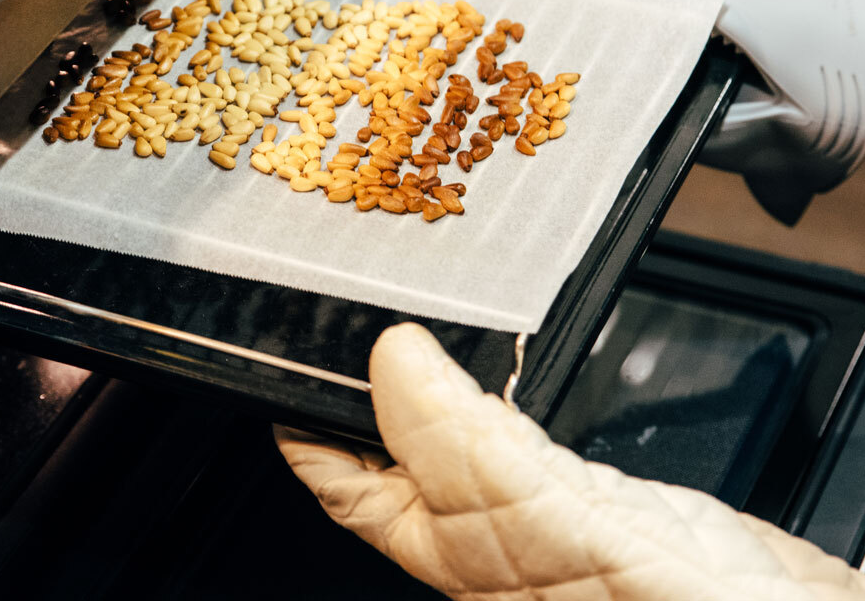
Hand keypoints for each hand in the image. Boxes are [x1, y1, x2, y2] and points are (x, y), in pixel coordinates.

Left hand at [277, 322, 864, 600]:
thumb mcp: (540, 518)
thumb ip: (465, 441)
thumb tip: (393, 360)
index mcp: (447, 546)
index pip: (341, 480)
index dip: (300, 423)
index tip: (270, 365)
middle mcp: (482, 532)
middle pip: (388, 450)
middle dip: (356, 388)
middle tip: (335, 319)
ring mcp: (537, 514)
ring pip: (450, 433)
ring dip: (422, 379)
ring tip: (405, 323)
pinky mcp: (594, 495)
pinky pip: (520, 429)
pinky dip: (500, 386)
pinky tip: (509, 367)